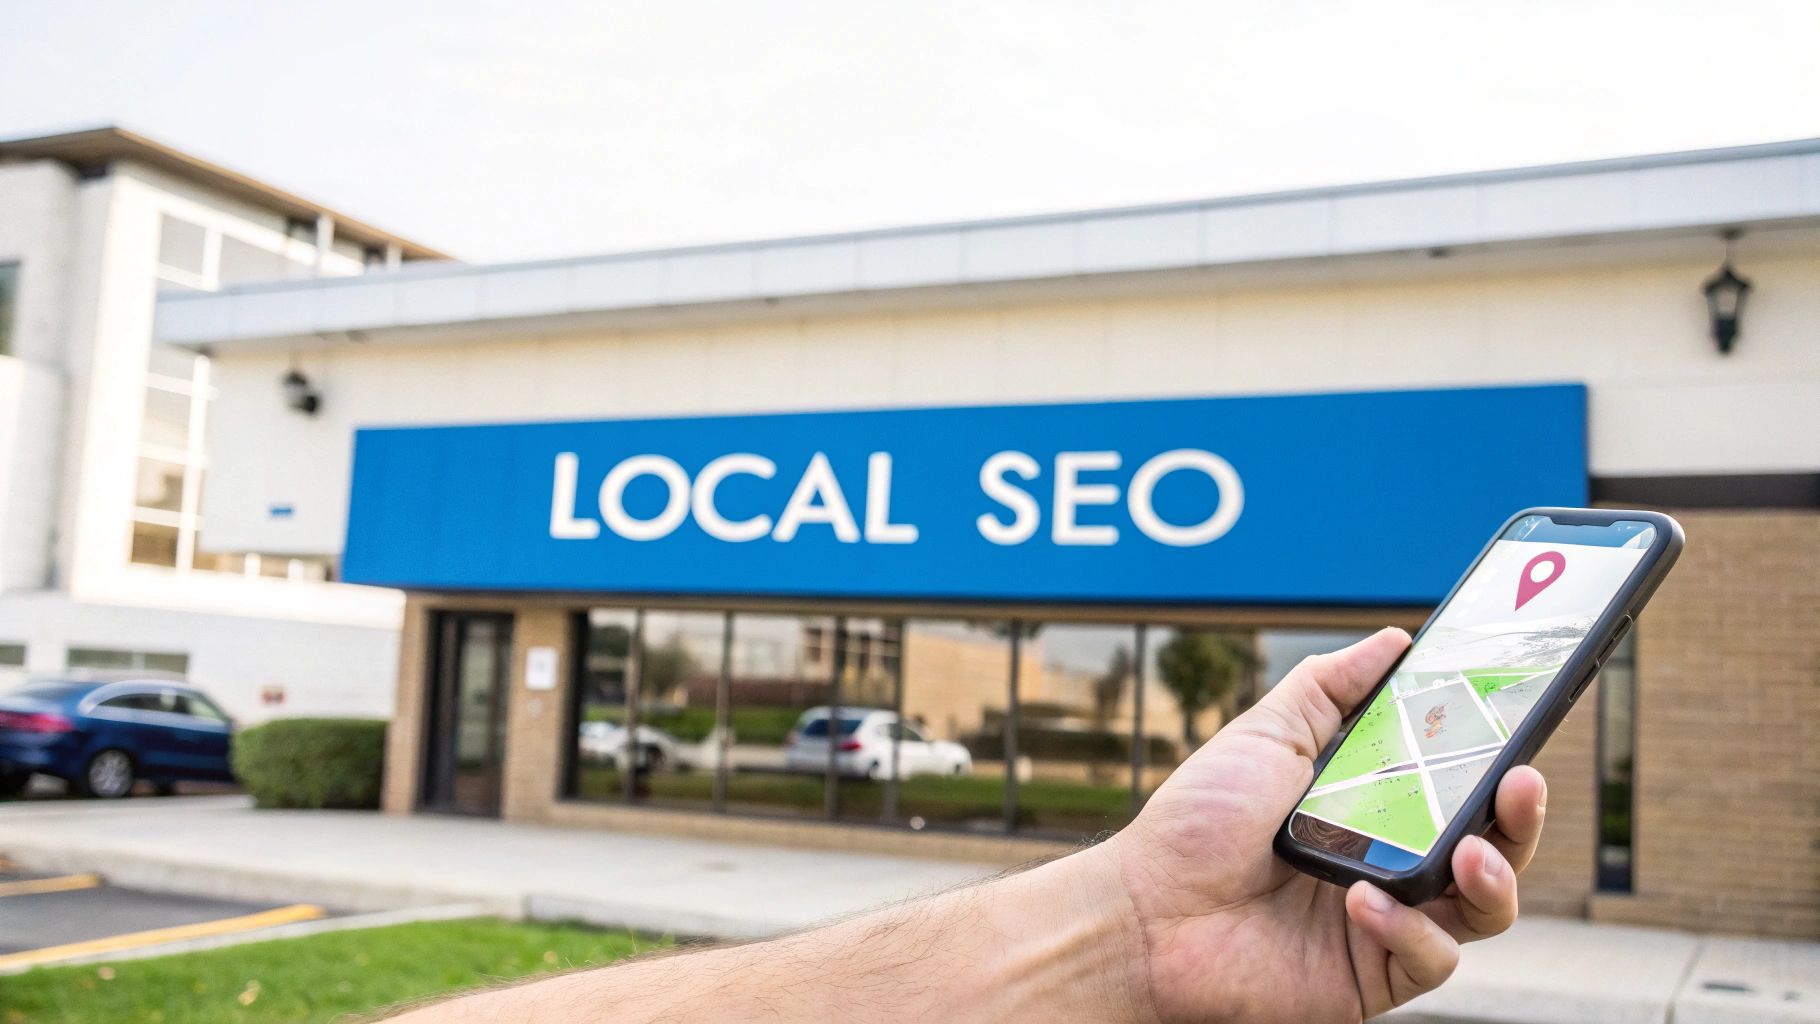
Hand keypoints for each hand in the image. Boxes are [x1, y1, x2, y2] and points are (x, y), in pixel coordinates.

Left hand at [1100, 628, 1547, 1022]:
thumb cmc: (1197, 825)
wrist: (1143, 912)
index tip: (1520, 730)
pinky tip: (1365, 902)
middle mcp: (1393, 866)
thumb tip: (1395, 640)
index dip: (1499, 763)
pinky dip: (1410, 928)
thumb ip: (1330, 688)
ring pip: (1484, 909)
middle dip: (1521, 819)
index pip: (1462, 786)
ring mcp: (1388, 923)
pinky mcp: (1372, 976)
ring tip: (1470, 853)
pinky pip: (1429, 958)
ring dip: (1494, 877)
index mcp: (1376, 809)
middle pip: (1493, 847)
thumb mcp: (1267, 736)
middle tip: (1519, 784)